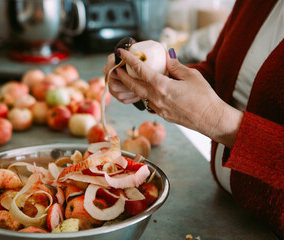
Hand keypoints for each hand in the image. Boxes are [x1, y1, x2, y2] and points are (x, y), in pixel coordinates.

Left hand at [104, 48, 242, 147]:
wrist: (210, 119)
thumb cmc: (204, 97)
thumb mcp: (192, 76)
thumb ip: (176, 65)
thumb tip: (167, 55)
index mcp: (163, 86)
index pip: (141, 70)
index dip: (129, 60)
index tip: (121, 52)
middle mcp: (156, 98)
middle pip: (133, 85)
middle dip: (122, 76)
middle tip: (115, 68)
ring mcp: (158, 109)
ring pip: (140, 95)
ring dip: (131, 86)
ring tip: (127, 78)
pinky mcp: (162, 115)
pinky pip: (148, 103)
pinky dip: (143, 95)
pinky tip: (145, 90)